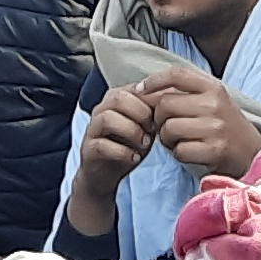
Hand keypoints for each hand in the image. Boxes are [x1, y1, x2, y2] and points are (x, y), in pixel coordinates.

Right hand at [68, 85, 161, 218]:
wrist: (107, 172)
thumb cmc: (129, 144)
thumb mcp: (146, 126)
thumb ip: (155, 112)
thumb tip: (171, 100)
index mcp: (117, 98)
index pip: (134, 87)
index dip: (152, 100)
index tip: (163, 117)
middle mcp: (102, 108)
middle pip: (119, 98)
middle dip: (140, 113)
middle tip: (153, 129)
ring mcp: (93, 128)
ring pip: (108, 118)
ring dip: (131, 131)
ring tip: (145, 144)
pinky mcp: (89, 148)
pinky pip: (102, 145)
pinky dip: (122, 152)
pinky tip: (134, 157)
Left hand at [137, 60, 260, 179]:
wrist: (253, 155)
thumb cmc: (225, 127)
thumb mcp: (213, 101)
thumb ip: (186, 94)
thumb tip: (145, 91)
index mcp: (214, 87)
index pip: (176, 74)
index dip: (153, 80)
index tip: (140, 90)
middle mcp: (215, 104)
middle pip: (165, 104)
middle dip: (159, 119)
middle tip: (167, 127)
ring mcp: (215, 127)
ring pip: (168, 128)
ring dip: (167, 139)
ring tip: (179, 141)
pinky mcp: (215, 150)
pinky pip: (179, 150)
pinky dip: (179, 154)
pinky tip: (190, 152)